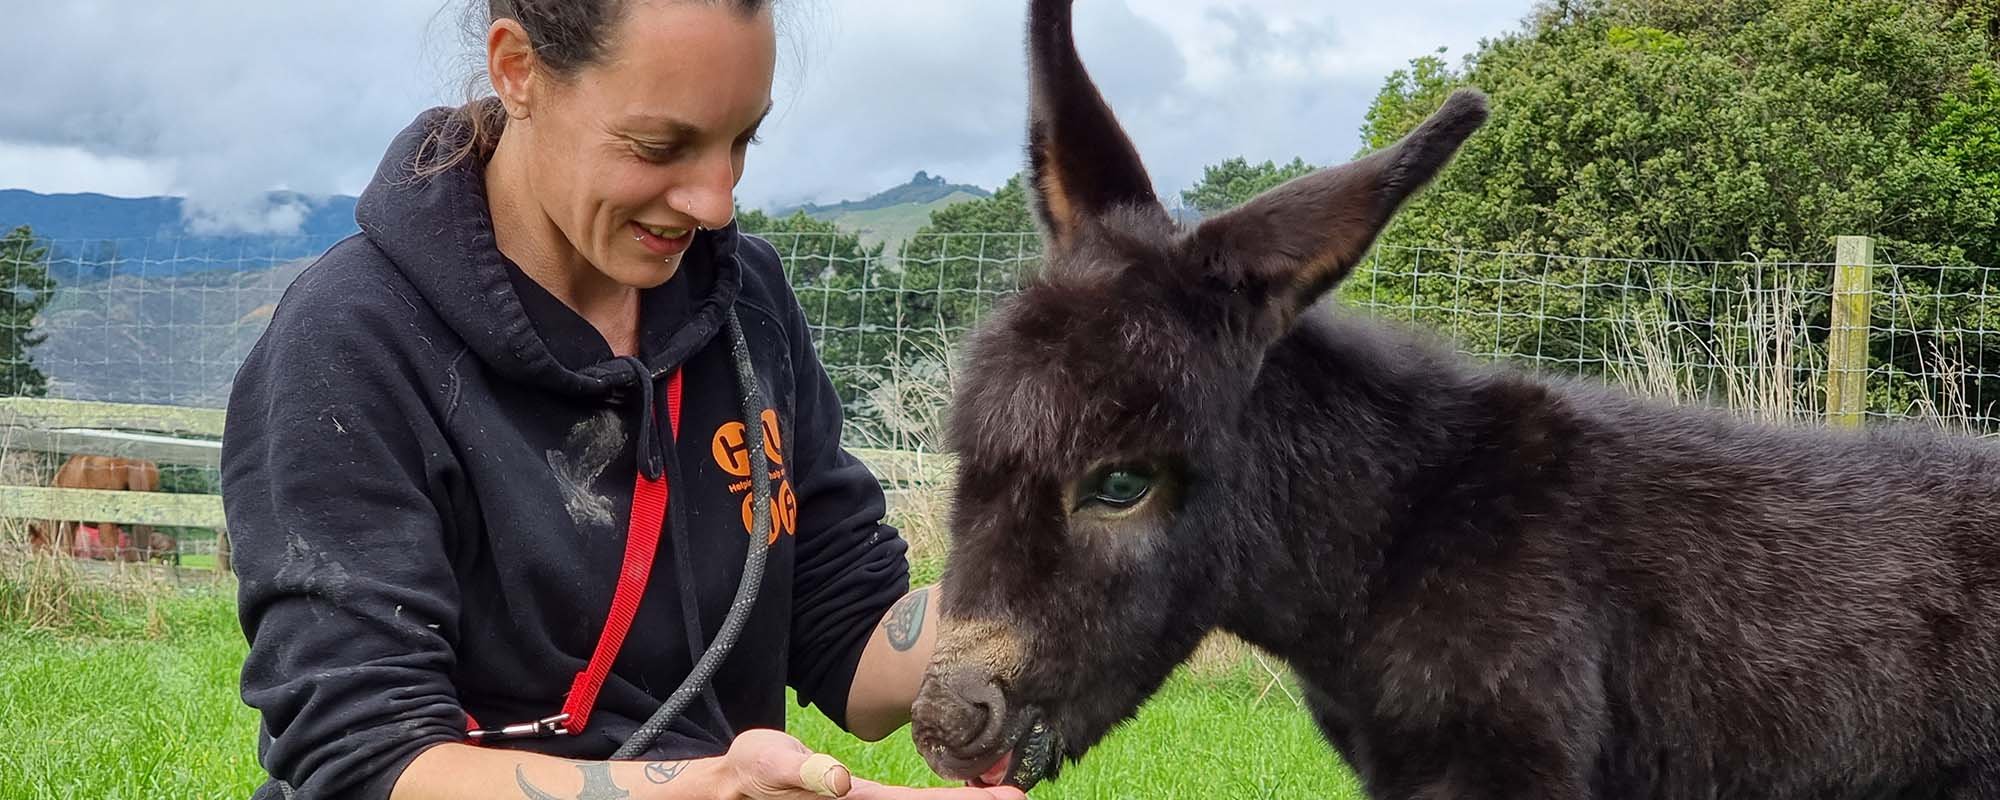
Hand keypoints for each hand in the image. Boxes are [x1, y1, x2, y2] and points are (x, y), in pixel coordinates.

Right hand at [715, 729, 1027, 799]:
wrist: (734, 781)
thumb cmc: (752, 771)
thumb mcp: (771, 764)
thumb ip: (803, 772)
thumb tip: (838, 781)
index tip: (1009, 798)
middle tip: (1021, 797)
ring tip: (1000, 796)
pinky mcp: (858, 799)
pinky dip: (939, 799)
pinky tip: (961, 794)